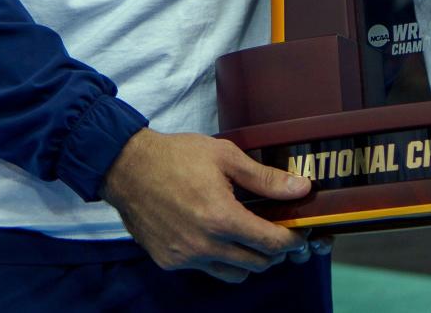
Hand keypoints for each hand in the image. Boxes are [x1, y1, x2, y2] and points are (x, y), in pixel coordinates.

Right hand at [102, 128, 312, 281]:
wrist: (129, 168)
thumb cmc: (178, 156)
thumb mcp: (225, 157)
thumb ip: (265, 178)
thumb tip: (301, 188)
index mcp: (221, 217)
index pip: (270, 243)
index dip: (291, 240)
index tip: (299, 232)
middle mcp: (204, 245)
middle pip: (256, 264)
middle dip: (273, 251)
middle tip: (276, 231)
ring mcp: (185, 258)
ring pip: (233, 274)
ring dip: (248, 260)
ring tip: (248, 236)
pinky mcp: (170, 262)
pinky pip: (206, 270)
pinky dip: (219, 259)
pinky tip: (217, 236)